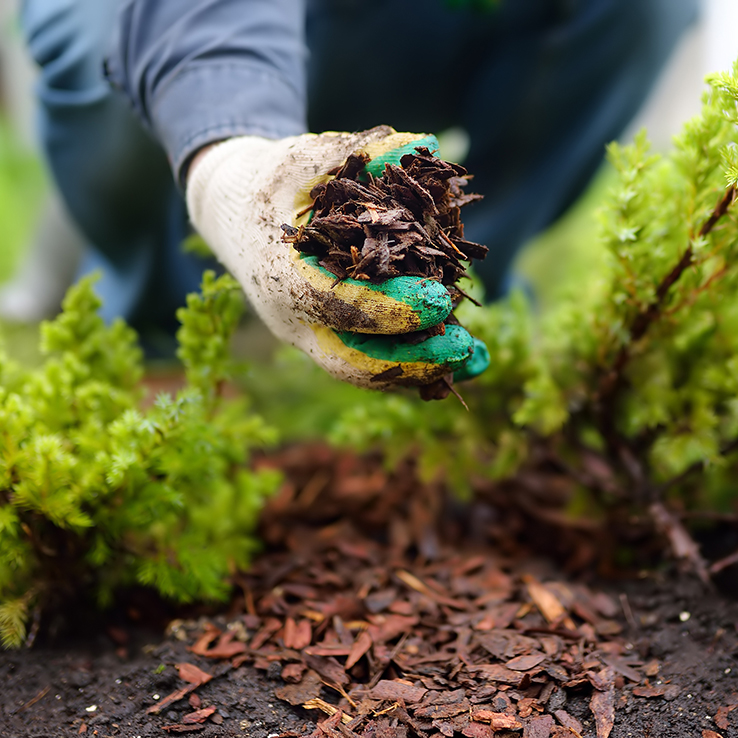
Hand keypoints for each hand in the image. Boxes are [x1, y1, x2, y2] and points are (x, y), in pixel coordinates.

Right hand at [186, 126, 488, 389]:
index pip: (335, 304)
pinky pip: (370, 360)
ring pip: (364, 370)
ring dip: (421, 370)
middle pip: (351, 360)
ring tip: (477, 360)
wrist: (233, 214)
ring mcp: (308, 334)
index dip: (389, 308)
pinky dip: (414, 363)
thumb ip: (359, 151)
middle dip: (411, 361)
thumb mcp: (304, 157)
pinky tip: (459, 357)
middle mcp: (291, 318)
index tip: (440, 300)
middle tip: (465, 348)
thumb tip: (424, 144)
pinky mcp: (326, 337)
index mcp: (280, 274)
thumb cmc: (271, 182)